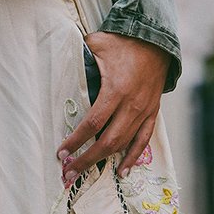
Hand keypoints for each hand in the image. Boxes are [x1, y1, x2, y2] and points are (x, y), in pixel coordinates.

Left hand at [57, 32, 170, 184]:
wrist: (156, 42)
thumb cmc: (122, 42)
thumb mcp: (97, 44)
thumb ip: (79, 54)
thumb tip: (57, 58)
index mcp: (115, 89)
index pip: (93, 123)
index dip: (76, 140)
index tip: (62, 152)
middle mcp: (131, 105)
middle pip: (107, 141)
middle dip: (87, 158)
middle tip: (70, 170)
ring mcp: (144, 111)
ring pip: (124, 144)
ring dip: (105, 160)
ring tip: (87, 171)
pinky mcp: (152, 113)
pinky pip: (143, 141)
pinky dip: (132, 157)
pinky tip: (122, 171)